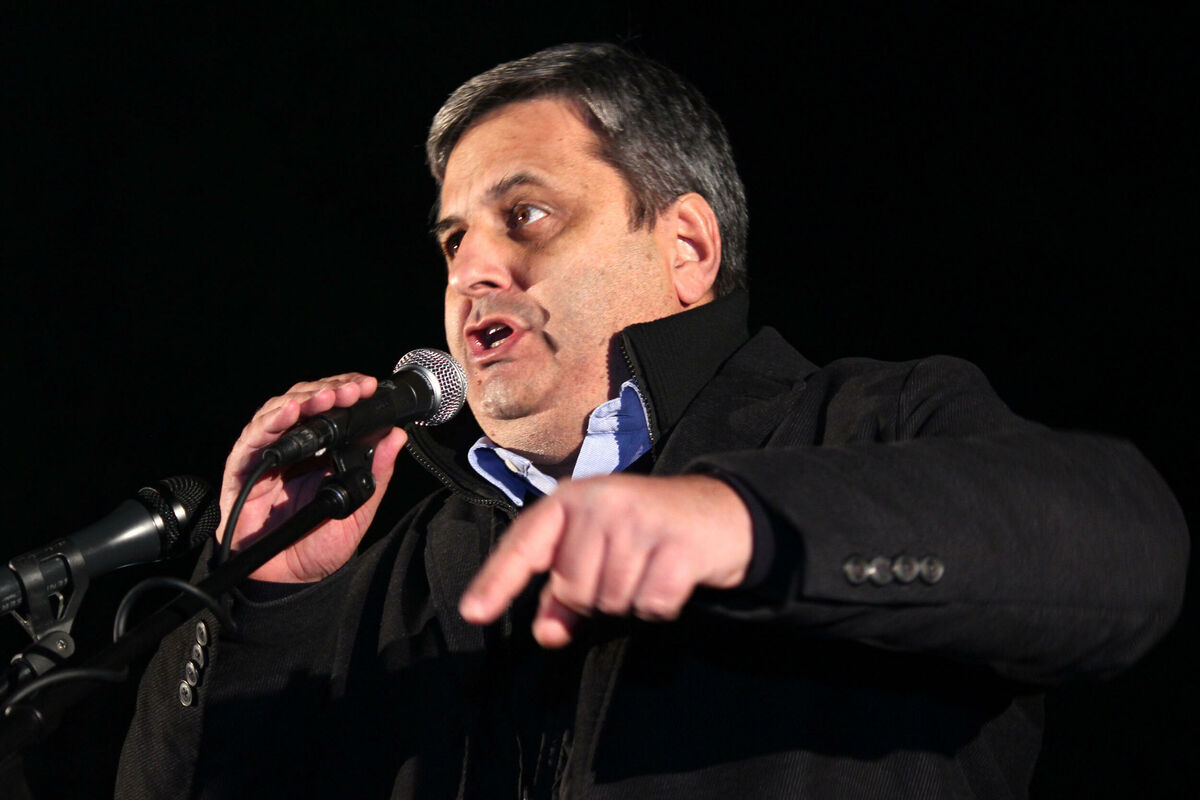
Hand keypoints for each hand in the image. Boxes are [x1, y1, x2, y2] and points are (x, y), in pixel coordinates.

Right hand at [219, 373, 407, 582]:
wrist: (288, 579)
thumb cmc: (318, 544)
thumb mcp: (358, 507)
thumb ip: (377, 473)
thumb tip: (397, 436)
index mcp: (321, 452)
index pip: (332, 408)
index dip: (346, 392)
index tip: (366, 386)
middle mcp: (294, 448)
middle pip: (305, 402)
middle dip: (329, 391)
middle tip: (351, 389)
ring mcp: (267, 456)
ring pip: (279, 412)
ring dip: (303, 399)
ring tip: (326, 397)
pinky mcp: (242, 469)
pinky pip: (253, 439)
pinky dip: (271, 422)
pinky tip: (289, 413)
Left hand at [458, 474, 752, 646]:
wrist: (721, 510)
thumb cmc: (647, 530)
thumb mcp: (598, 549)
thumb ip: (563, 592)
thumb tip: (546, 632)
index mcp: (571, 500)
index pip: (525, 543)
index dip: (498, 580)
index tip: (474, 613)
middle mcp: (601, 502)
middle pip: (573, 589)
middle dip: (596, 596)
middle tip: (625, 569)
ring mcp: (640, 520)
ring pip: (611, 601)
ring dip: (631, 600)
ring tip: (649, 568)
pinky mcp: (677, 544)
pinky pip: (651, 605)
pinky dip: (661, 605)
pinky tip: (672, 577)